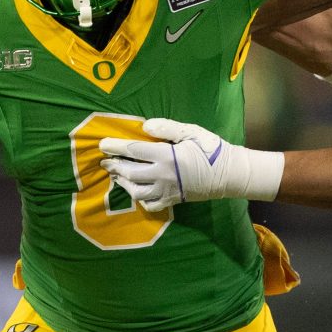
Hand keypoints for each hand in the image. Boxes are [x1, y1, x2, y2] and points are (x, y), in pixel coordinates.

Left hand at [99, 119, 283, 210]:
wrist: (230, 174)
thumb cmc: (211, 149)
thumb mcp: (192, 132)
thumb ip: (168, 128)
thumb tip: (145, 126)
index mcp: (166, 155)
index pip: (133, 150)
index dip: (115, 147)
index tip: (102, 144)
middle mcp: (163, 175)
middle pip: (130, 172)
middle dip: (114, 166)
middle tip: (105, 161)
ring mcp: (167, 190)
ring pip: (136, 191)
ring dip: (124, 183)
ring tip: (118, 176)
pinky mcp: (173, 200)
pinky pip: (150, 205)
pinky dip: (140, 200)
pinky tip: (137, 192)